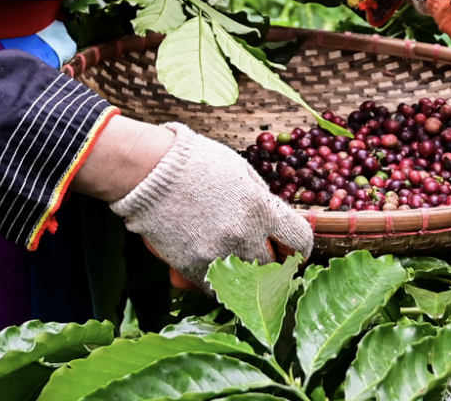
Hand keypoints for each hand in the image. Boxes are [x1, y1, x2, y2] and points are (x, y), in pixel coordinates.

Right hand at [108, 123, 312, 291]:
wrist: (151, 171)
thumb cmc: (196, 162)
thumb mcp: (241, 171)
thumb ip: (262, 199)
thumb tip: (273, 221)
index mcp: (262, 209)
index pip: (299, 240)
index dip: (299, 247)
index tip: (293, 250)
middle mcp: (245, 237)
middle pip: (274, 268)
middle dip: (272, 264)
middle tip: (262, 257)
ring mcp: (219, 256)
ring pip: (247, 284)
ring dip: (245, 277)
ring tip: (236, 263)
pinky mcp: (193, 268)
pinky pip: (216, 289)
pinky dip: (218, 283)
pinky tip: (214, 268)